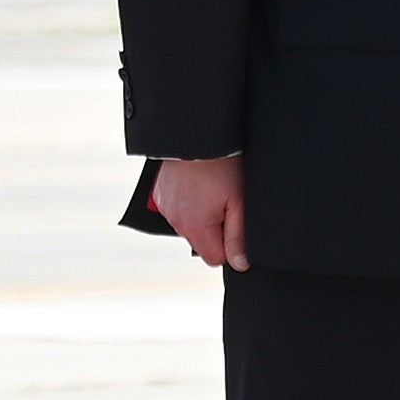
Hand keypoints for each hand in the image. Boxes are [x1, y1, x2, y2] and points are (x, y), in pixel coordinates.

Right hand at [146, 153, 250, 269]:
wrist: (199, 136)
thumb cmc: (222, 166)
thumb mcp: (238, 202)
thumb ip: (238, 237)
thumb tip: (240, 263)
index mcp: (194, 226)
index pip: (214, 258)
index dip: (228, 245)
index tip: (233, 222)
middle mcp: (175, 220)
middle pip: (201, 242)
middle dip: (214, 229)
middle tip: (223, 202)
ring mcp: (165, 207)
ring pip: (189, 227)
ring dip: (200, 217)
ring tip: (209, 191)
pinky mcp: (160, 196)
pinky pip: (177, 211)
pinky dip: (187, 204)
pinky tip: (196, 187)